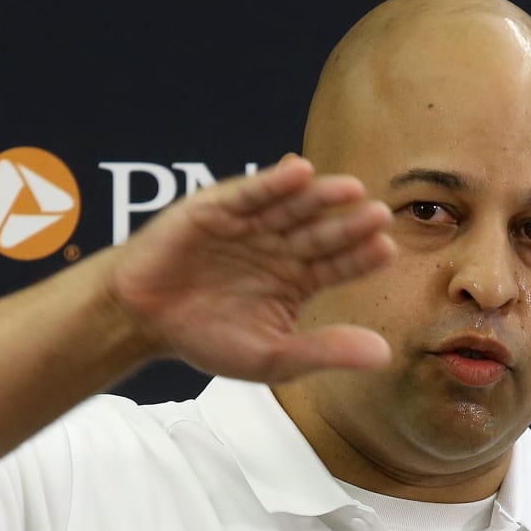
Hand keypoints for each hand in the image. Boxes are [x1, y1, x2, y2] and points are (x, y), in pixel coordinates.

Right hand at [106, 155, 394, 382]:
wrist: (143, 321)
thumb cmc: (207, 339)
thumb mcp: (274, 357)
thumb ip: (326, 351)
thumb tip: (384, 354)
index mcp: (298, 281)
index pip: (338, 266)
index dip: (360, 258)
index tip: (386, 250)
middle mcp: (280, 248)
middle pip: (322, 234)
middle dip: (349, 224)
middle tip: (379, 216)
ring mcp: (251, 226)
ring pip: (292, 209)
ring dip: (319, 197)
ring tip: (350, 189)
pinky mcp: (217, 208)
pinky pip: (249, 193)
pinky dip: (272, 182)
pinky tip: (298, 172)